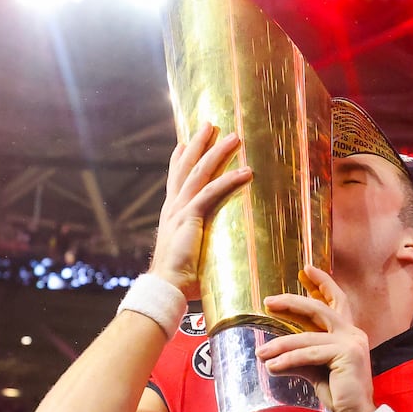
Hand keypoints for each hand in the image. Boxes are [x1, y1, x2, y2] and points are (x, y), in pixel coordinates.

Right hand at [148, 123, 251, 299]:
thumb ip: (200, 245)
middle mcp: (173, 207)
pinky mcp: (191, 218)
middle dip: (199, 144)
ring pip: (200, 172)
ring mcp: (180, 210)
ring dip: (218, 152)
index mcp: (171, 214)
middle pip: (187, 167)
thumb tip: (216, 252)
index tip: (184, 142)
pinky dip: (230, 180)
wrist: (166, 287)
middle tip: (211, 124)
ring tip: (235, 137)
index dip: (179, 159)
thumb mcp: (190, 254)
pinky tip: (246, 171)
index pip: (175, 180)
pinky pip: (212, 192)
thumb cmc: (180, 279)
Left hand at [256, 266, 375, 411]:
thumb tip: (274, 356)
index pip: (336, 302)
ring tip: (261, 354)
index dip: (324, 284)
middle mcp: (353, 334)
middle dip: (292, 302)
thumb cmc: (336, 398)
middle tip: (269, 301)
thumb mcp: (315, 371)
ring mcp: (351, 343)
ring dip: (280, 345)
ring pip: (307, 337)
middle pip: (319, 309)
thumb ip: (301, 357)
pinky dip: (288, 360)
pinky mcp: (346, 354)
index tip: (307, 270)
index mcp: (349, 335)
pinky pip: (309, 354)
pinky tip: (272, 367)